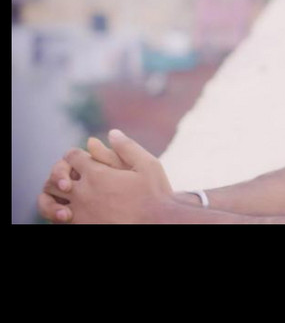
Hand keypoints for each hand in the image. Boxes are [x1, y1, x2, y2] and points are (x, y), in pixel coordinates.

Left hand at [44, 130, 172, 223]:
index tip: (84, 159)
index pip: (71, 156)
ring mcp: (79, 214)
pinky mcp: (81, 228)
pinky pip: (57, 222)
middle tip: (71, 178)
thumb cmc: (154, 195)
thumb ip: (127, 147)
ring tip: (66, 199)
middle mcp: (82, 193)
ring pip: (49, 203)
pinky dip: (59, 215)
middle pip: (54, 178)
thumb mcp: (147, 164)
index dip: (76, 155)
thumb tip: (112, 133)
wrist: (157, 224)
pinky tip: (74, 213)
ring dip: (53, 198)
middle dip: (60, 175)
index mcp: (96, 174)